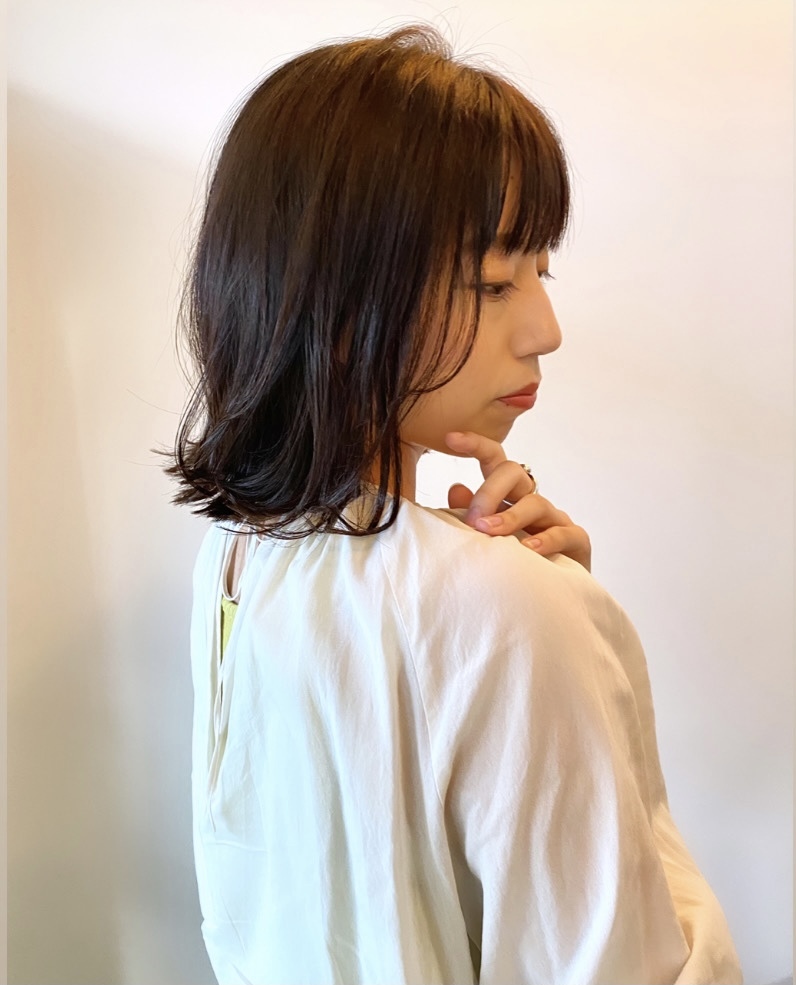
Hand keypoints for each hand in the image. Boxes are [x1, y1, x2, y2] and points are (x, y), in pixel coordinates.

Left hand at [444, 431, 591, 572]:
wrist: (547, 598)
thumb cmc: (512, 564)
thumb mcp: (485, 539)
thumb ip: (470, 515)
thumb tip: (455, 488)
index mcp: (508, 495)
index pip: (494, 460)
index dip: (476, 445)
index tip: (451, 438)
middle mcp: (531, 500)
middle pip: (514, 473)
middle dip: (489, 491)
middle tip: (472, 518)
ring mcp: (555, 519)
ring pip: (535, 503)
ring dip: (509, 517)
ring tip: (488, 532)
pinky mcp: (576, 541)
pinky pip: (563, 533)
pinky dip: (545, 540)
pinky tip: (527, 549)